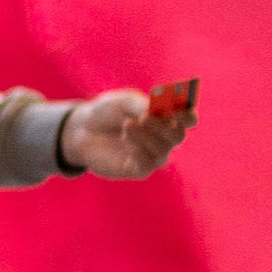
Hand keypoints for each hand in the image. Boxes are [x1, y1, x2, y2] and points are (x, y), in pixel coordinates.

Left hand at [61, 88, 188, 179]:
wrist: (82, 129)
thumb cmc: (108, 112)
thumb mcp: (124, 101)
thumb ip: (142, 105)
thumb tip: (158, 112)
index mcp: (165, 118)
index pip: (187, 119)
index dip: (188, 114)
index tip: (182, 108)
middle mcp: (162, 138)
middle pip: (178, 136)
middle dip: (164, 126)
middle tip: (145, 117)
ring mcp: (151, 155)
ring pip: (162, 151)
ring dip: (146, 136)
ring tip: (127, 124)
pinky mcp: (136, 169)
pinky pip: (147, 165)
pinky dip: (138, 151)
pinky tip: (125, 139)